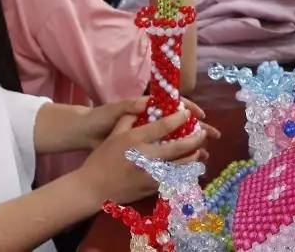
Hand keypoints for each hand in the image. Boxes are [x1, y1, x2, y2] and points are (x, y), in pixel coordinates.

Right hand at [81, 109, 212, 204]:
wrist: (92, 188)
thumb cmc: (101, 159)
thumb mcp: (114, 134)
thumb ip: (130, 118)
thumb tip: (146, 105)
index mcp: (136, 140)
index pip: (163, 126)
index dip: (179, 119)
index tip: (188, 114)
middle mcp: (145, 157)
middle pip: (177, 147)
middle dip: (193, 139)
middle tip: (202, 133)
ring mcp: (149, 175)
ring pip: (179, 166)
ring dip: (192, 157)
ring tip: (199, 150)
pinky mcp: (150, 189)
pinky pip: (172, 180)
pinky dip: (183, 174)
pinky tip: (188, 169)